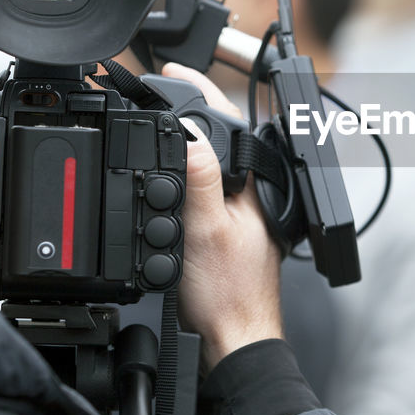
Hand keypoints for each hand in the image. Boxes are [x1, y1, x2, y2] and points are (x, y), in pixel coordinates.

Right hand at [161, 62, 283, 369]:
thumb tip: (189, 134)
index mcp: (253, 187)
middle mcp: (251, 196)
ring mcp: (241, 214)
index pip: (227, 124)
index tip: (172, 72)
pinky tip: (169, 175)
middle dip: (192, 108)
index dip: (198, 92)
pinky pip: (205, 189)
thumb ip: (199, 181)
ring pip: (213, 164)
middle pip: (221, 139)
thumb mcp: (204, 231)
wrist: (233, 343)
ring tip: (161, 118)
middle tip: (161, 86)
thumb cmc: (225, 297)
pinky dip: (185, 173)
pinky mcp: (227, 233)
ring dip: (188, 139)